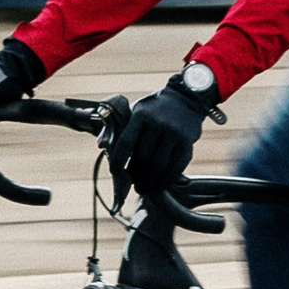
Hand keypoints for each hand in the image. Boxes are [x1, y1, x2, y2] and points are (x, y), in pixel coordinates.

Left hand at [110, 70, 219, 199]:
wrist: (185, 100)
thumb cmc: (154, 110)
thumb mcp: (135, 112)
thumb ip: (119, 127)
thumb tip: (101, 144)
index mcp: (141, 116)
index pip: (126, 142)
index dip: (119, 160)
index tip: (115, 172)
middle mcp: (159, 124)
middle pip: (143, 157)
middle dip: (136, 175)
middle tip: (133, 184)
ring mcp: (175, 134)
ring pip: (159, 166)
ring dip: (150, 181)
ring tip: (144, 188)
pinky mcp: (187, 143)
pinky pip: (176, 167)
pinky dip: (166, 180)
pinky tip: (160, 184)